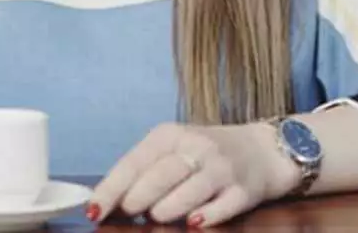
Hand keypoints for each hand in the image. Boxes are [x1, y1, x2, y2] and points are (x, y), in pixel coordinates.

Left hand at [88, 123, 298, 227]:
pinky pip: (223, 205)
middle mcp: (196, 147)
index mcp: (170, 135)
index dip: (111, 189)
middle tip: (130, 212)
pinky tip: (194, 223)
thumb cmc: (207, 154)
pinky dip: (206, 216)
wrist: (264, 149)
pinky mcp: (244, 189)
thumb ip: (143, 172)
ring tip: (158, 216)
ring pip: (190, 189)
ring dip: (168, 208)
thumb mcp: (173, 150)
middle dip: (139, 198)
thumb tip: (105, 203)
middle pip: (161, 174)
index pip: (134, 162)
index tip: (94, 211)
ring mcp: (222, 168)